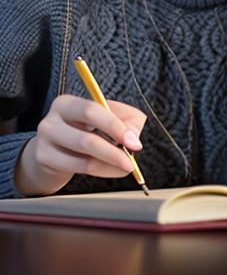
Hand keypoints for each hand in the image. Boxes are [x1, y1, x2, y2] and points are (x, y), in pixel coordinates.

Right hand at [14, 95, 146, 195]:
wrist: (52, 152)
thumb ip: (126, 119)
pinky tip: (111, 169)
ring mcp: (45, 141)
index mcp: (68, 103)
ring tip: (126, 167)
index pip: (93, 111)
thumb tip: (133, 137)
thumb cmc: (83, 130)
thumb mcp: (106, 117)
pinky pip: (79, 168)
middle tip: (130, 161)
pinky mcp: (44, 160)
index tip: (134, 143)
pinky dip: (101, 171)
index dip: (116, 127)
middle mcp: (52, 119)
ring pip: (84, 157)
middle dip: (113, 152)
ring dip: (110, 164)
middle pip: (86, 139)